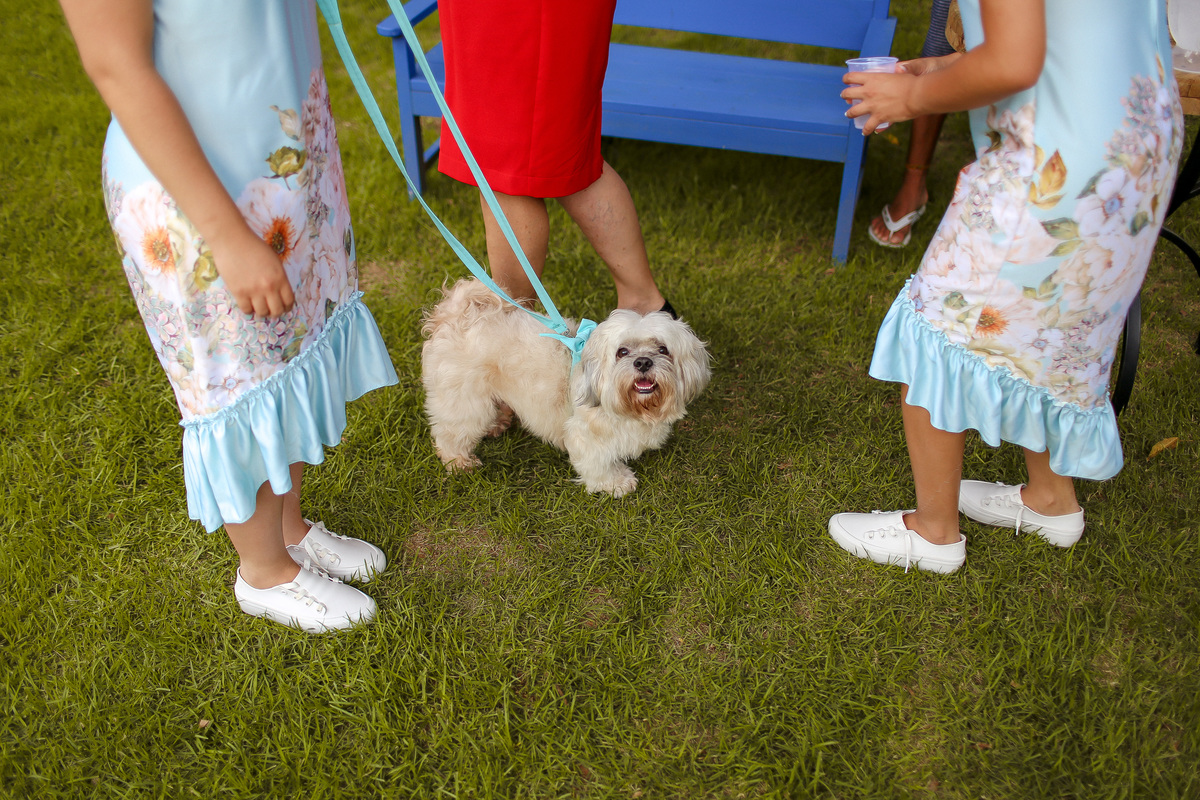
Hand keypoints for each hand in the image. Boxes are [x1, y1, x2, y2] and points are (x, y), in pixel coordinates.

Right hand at [208, 225, 295, 317]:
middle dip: (275, 312)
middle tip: (271, 310)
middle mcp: (269, 287)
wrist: (232, 240)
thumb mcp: (274, 261)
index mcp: (280, 278)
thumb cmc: (254, 246)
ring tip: (259, 307)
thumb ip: (279, 277)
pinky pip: (246, 310)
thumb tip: (280, 292)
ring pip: (262, 313)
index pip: (289, 301)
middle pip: (277, 311)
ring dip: (262, 312)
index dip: (287, 307)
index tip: (284, 307)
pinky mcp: (238, 292)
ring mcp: (253, 291)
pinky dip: (248, 309)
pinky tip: (248, 304)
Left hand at [841, 53, 961, 133]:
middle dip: (845, 95)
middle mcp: (868, 92)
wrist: (917, 95)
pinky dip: (866, 130)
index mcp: (872, 79)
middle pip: (848, 94)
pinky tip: (866, 131)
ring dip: (849, 113)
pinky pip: (867, 127)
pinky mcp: (878, 117)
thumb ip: (896, 71)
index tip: (846, 81)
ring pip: (852, 112)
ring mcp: (872, 106)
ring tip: (849, 114)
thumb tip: (899, 67)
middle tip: (846, 97)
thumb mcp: (899, 73)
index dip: (846, 79)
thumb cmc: (911, 82)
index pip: (851, 77)